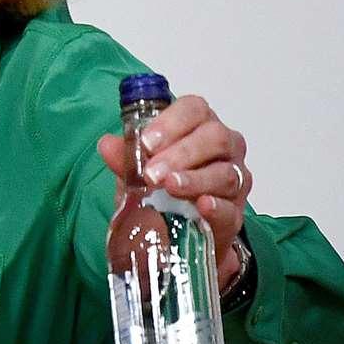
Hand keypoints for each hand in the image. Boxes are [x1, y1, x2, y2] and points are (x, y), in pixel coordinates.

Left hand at [97, 94, 252, 292]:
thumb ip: (125, 158)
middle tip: (152, 172)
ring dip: (195, 178)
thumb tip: (107, 145)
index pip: (195, 109)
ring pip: (224, 172)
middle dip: (181, 152)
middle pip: (214, 137)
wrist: (177, 235)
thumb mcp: (137, 173)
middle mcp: (225, 148)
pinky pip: (231, 208)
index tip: (147, 142)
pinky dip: (217, 206)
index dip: (172, 122)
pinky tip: (202, 205)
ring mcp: (234, 180)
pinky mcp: (236, 214)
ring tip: (170, 186)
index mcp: (200, 127)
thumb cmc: (161, 191)